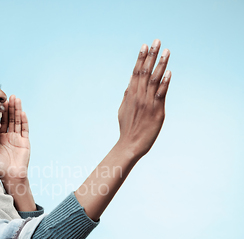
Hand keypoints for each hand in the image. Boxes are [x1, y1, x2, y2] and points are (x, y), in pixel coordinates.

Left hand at [0, 95, 29, 181]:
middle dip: (10, 108)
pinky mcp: (25, 142)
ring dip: (17, 110)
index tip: (0, 103)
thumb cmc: (0, 167)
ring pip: (18, 121)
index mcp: (1, 138)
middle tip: (10, 96)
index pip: (2, 122)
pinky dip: (24, 121)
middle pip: (11, 119)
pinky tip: (23, 113)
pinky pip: (25, 129)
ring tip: (17, 99)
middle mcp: (10, 136)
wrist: (11, 176)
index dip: (1, 112)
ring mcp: (18, 138)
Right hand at [117, 39, 171, 158]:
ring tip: (166, 51)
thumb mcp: (123, 109)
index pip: (135, 72)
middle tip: (156, 41)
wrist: (130, 144)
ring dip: (160, 65)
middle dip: (151, 56)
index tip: (145, 46)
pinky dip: (165, 83)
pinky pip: (161, 94)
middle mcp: (139, 96)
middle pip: (144, 72)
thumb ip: (127, 96)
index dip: (140, 58)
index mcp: (130, 95)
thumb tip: (129, 85)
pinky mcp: (156, 111)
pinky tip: (169, 72)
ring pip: (154, 80)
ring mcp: (147, 103)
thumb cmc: (127, 128)